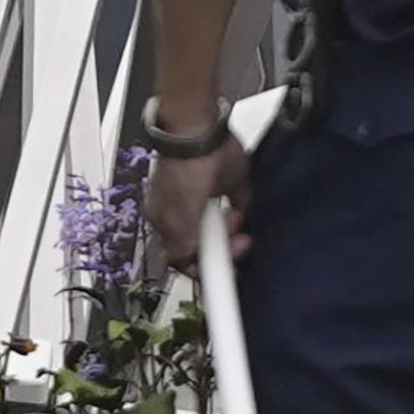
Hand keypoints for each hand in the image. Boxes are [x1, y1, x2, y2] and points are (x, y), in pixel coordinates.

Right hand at [144, 137, 250, 275]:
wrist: (200, 137)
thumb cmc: (181, 172)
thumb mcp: (177, 219)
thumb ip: (183, 245)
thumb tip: (187, 264)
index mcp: (167, 220)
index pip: (184, 254)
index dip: (202, 266)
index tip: (218, 276)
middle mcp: (187, 210)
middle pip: (209, 242)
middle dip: (224, 247)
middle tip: (234, 243)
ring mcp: (209, 196)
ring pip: (226, 226)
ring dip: (235, 231)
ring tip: (235, 220)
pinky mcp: (232, 184)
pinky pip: (243, 204)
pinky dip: (246, 212)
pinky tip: (244, 213)